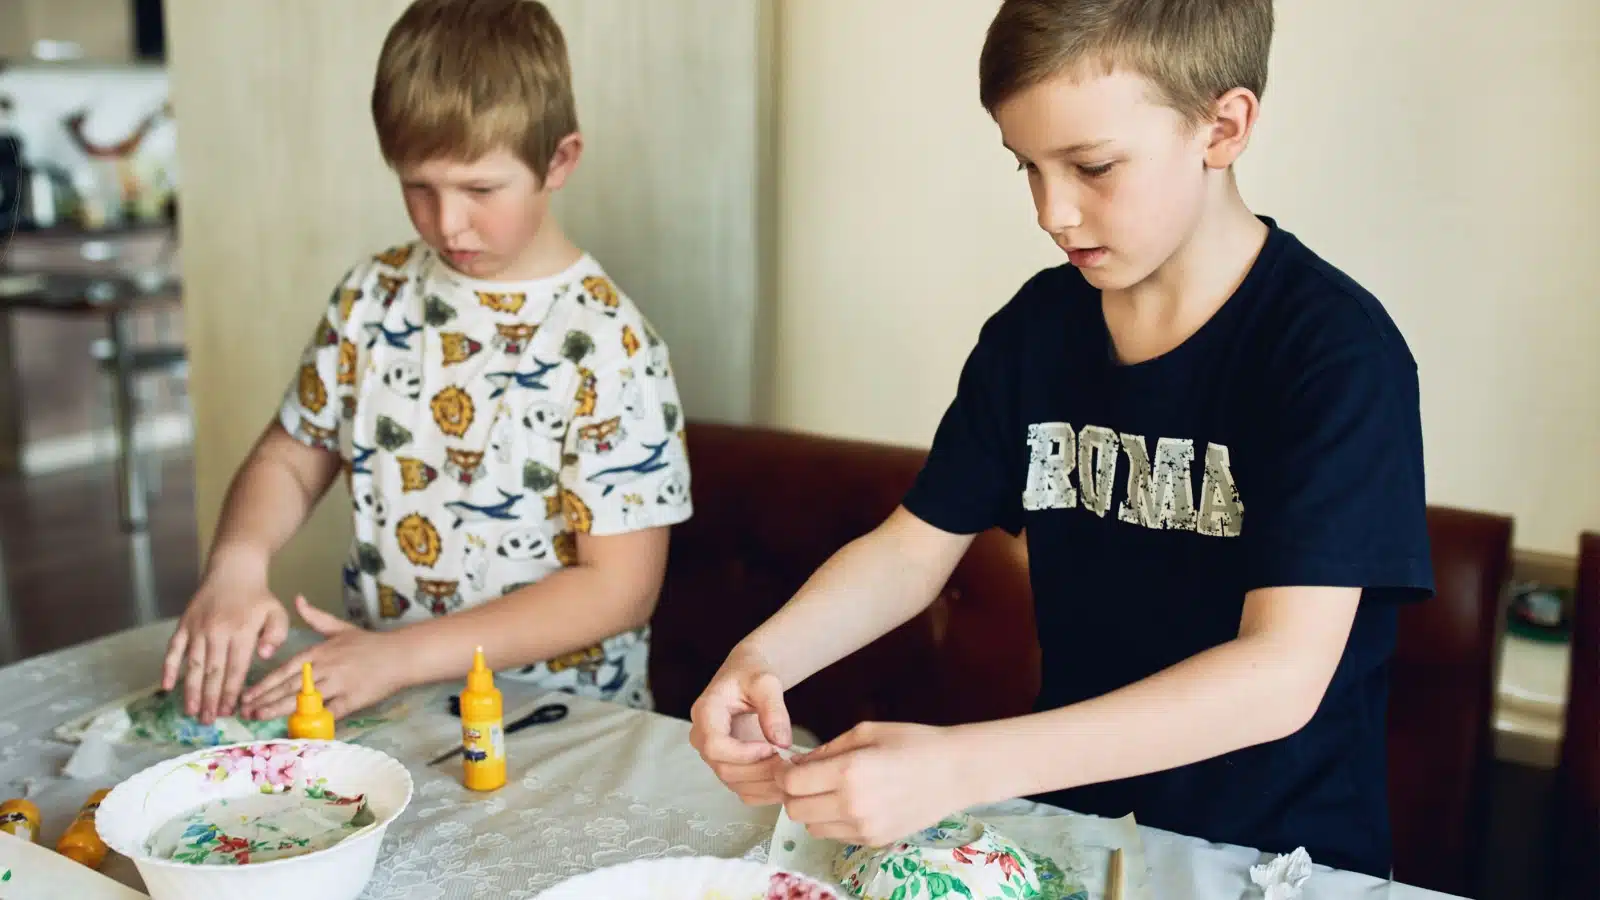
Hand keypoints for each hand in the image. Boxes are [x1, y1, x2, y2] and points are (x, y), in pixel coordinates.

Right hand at [161, 566, 288, 723]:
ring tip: (190, 711)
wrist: (233, 570)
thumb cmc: (258, 597)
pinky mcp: (184, 624)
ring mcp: (198, 628)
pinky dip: (168, 667)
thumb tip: (265, 656)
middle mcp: (217, 632)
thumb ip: (276, 635)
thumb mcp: (277, 613)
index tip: (229, 712)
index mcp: (242, 632)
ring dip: (191, 690)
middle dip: (210, 699)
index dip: (231, 692)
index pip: (236, 668)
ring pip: (193, 665)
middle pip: (213, 672)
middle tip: (208, 721)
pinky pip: (173, 649)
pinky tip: (166, 686)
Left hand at [239, 596, 407, 720]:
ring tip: (260, 718)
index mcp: (320, 652)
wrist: (400, 655)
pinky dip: (313, 722)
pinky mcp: (352, 700)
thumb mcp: (339, 627)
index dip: (264, 683)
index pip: (285, 670)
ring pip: (303, 700)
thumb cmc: (369, 643)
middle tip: (244, 711)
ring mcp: (338, 684)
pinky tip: (296, 729)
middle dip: (264, 700)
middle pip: (289, 686)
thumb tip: (297, 599)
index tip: (247, 694)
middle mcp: (325, 668)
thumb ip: (315, 617)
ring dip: (279, 710)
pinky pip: (328, 714)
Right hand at [689, 646, 793, 804]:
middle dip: (760, 770)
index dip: (743, 753)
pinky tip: (786, 781)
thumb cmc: (752, 674)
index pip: (715, 745)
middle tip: (789, 762)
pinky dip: (764, 791)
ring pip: (734, 783)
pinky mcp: (727, 766)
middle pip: (725, 768)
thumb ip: (773, 708)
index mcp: (705, 712)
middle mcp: (703, 737)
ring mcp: (714, 755)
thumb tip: (781, 742)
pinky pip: (742, 789)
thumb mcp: (766, 681)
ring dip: (765, 784)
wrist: (746, 677)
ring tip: (792, 771)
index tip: (772, 747)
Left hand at [778, 721, 973, 846]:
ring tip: (830, 792)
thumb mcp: (866, 732)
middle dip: (793, 793)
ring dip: (812, 810)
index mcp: (849, 771)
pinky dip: (833, 822)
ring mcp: (864, 828)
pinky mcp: (875, 841)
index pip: (792, 783)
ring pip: (812, 827)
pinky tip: (851, 803)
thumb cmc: (913, 742)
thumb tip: (797, 763)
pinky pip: (835, 836)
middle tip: (806, 779)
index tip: (788, 766)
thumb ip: (827, 749)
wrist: (956, 772)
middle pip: (795, 810)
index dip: (783, 774)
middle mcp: (852, 805)